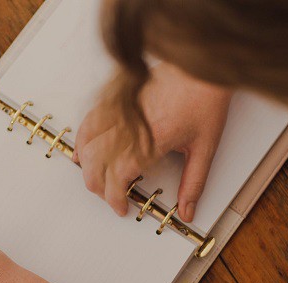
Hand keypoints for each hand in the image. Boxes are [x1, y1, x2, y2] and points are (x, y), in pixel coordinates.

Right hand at [74, 62, 231, 220]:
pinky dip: (82, 140)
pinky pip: (88, 123)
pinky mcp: (117, 102)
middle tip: (110, 197)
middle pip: (95, 165)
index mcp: (150, 142)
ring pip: (87, 146)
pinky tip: (84, 151)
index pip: (117, 179)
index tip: (121, 207)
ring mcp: (119, 113)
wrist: (200, 67)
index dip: (115, 198)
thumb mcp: (205, 148)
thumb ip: (194, 183)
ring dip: (87, 167)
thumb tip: (187, 210)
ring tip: (95, 179)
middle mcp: (129, 127)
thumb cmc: (203, 100)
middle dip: (99, 187)